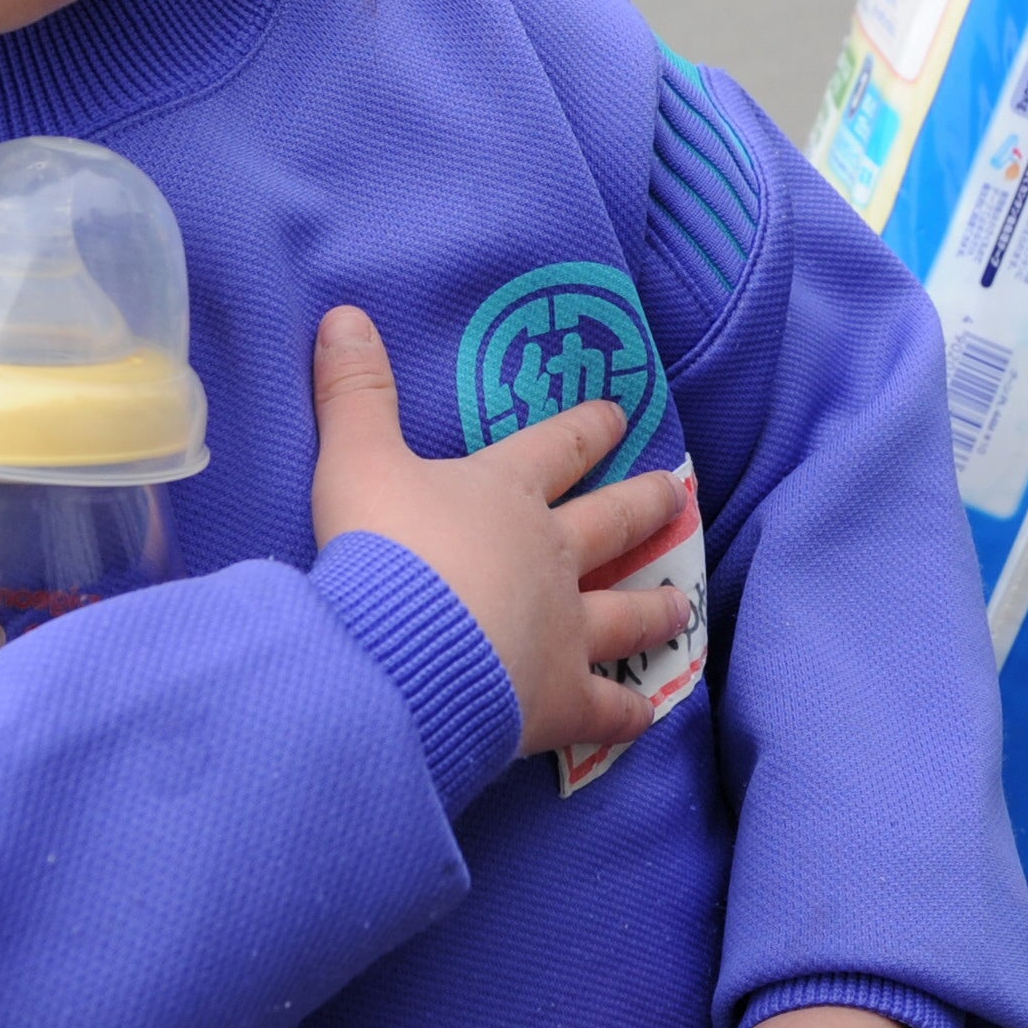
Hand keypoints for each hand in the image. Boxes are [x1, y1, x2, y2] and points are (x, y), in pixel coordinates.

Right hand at [310, 308, 689, 756]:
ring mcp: (566, 631)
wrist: (398, 650)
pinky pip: (609, 710)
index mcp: (507, 495)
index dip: (587, 428)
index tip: (619, 415)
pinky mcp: (561, 701)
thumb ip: (355, 393)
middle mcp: (552, 558)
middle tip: (678, 495)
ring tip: (683, 605)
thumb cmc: (381, 549)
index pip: (558, 448)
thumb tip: (344, 314)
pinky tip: (646, 713)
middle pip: (611, 524)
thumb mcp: (356, 460)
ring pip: (627, 615)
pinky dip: (629, 712)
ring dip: (656, 608)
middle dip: (644, 506)